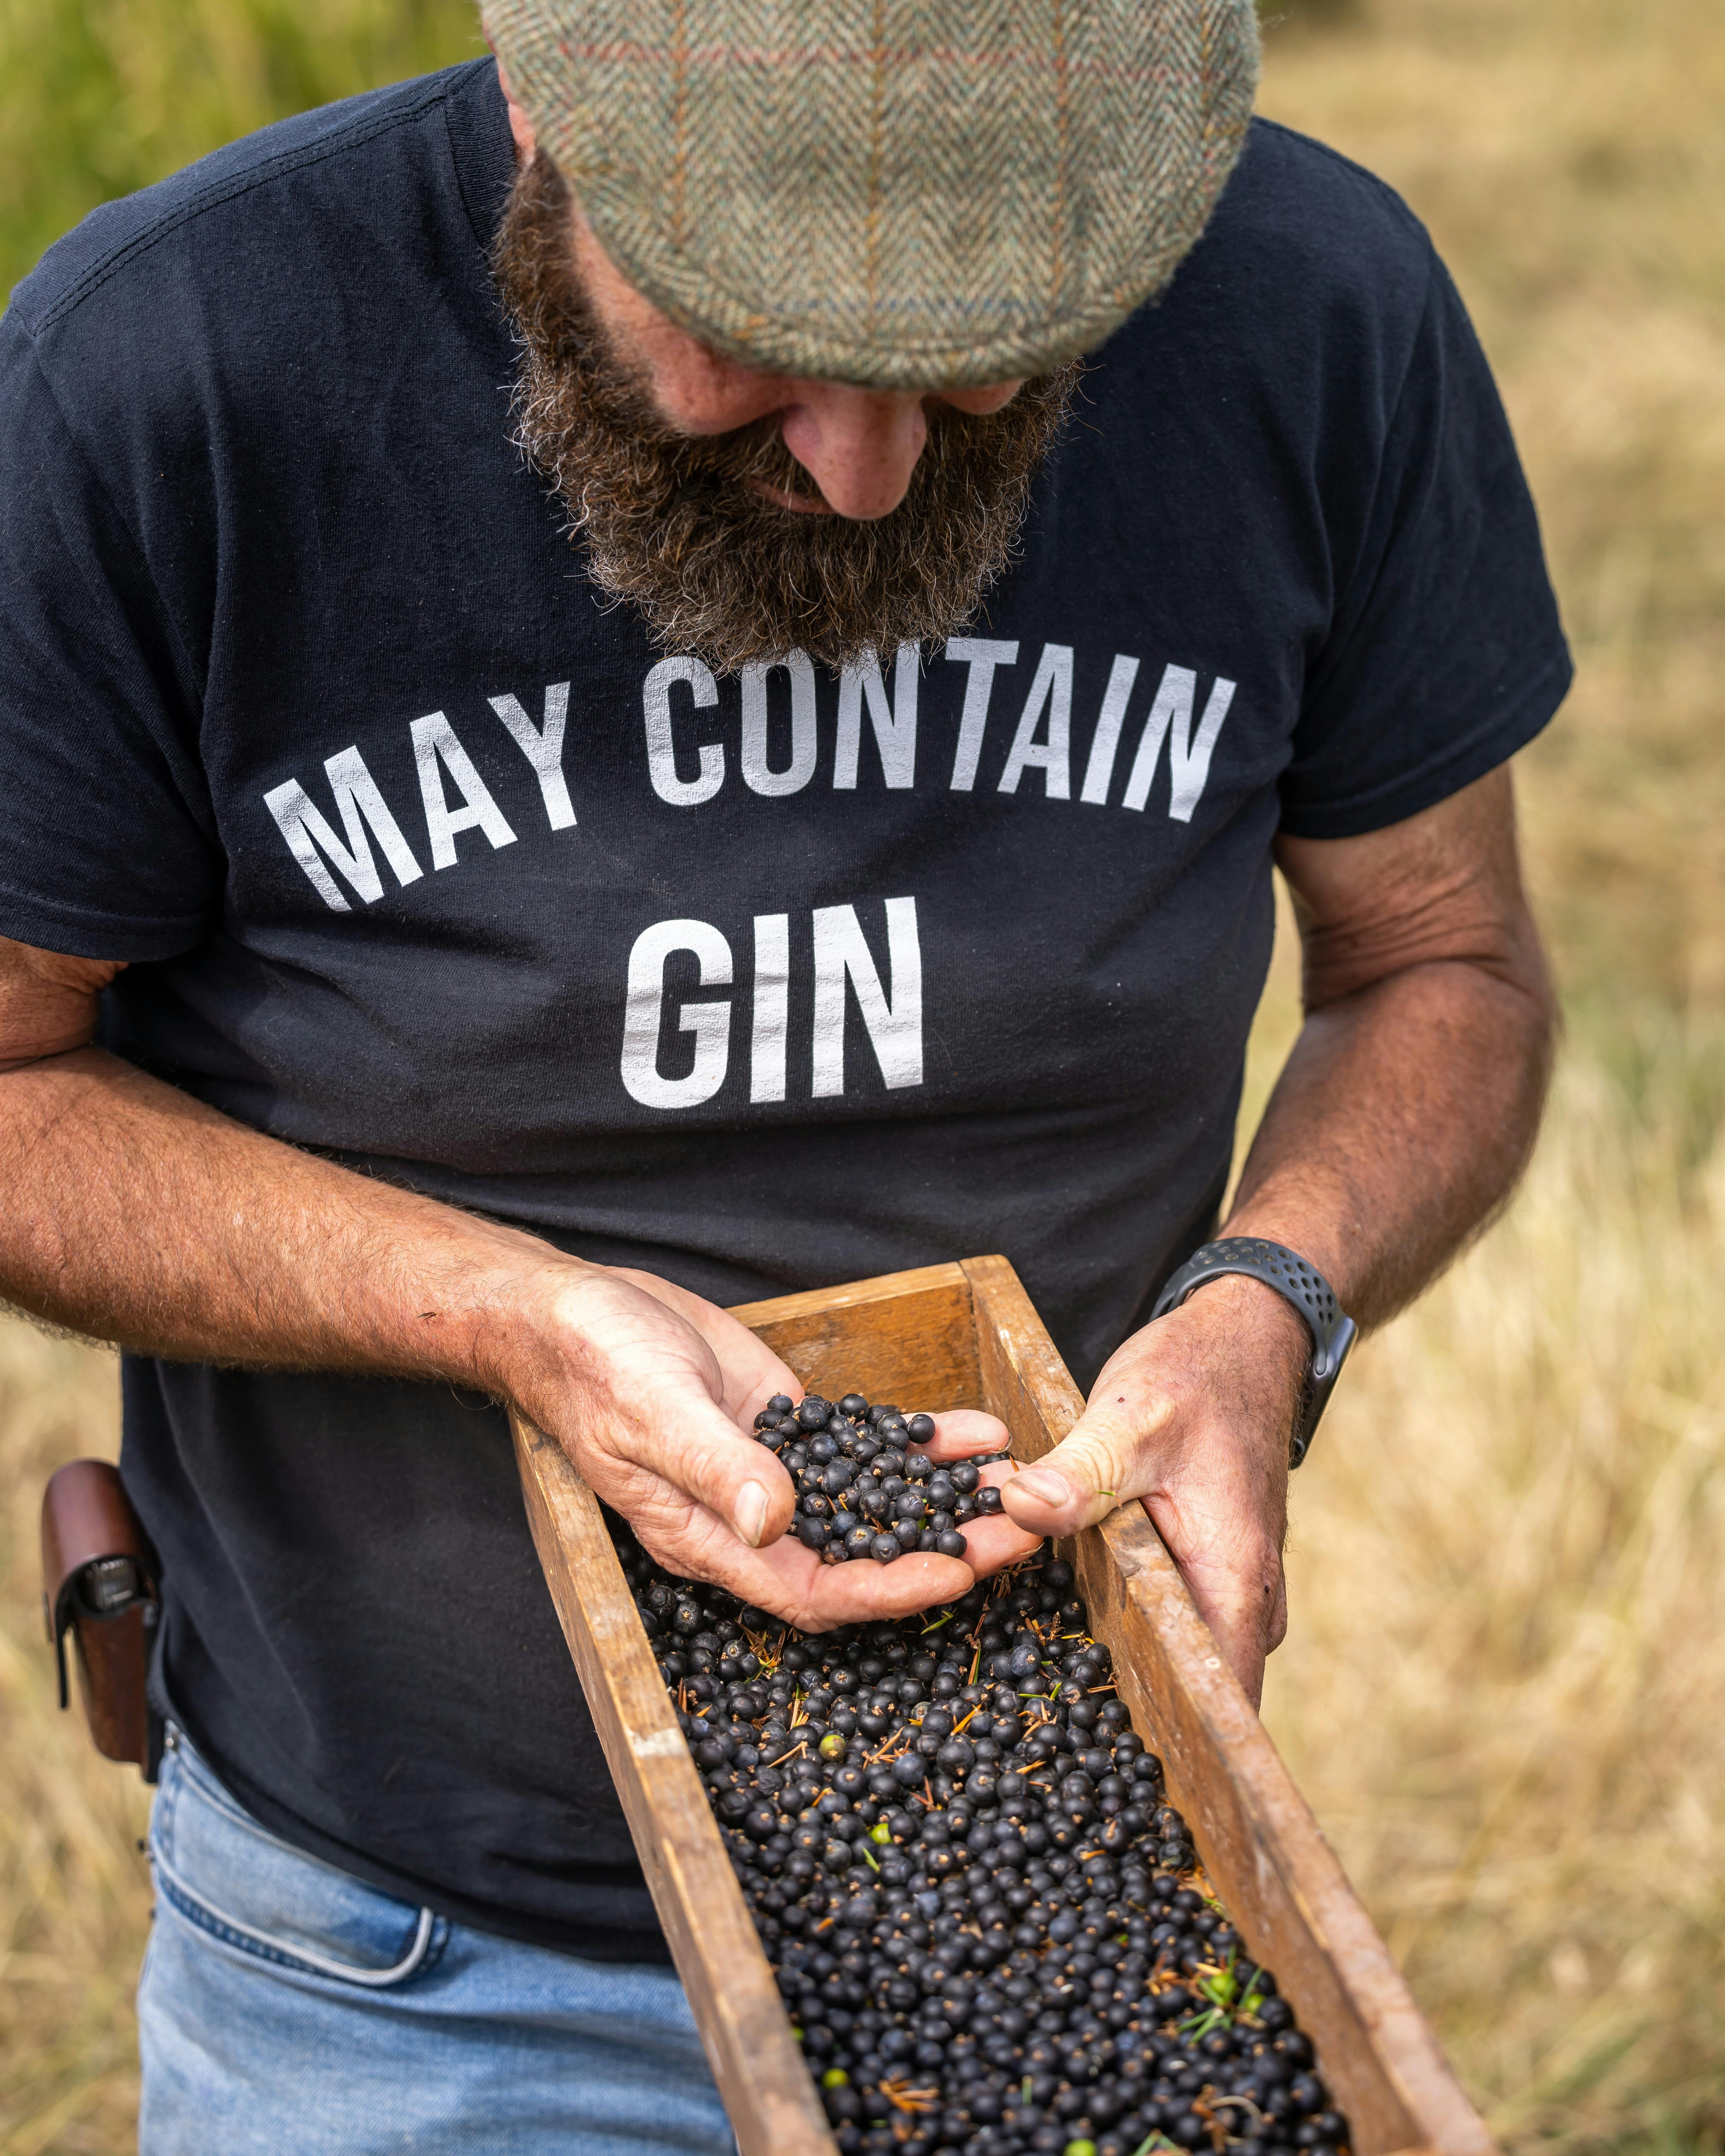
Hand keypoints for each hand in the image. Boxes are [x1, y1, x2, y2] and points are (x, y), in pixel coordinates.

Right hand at [498, 1261, 1040, 1629]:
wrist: (577, 1316)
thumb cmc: (597, 1367)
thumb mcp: (655, 1412)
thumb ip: (717, 1467)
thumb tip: (779, 1518)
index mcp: (712, 1541)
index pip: (816, 1591)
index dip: (890, 1590)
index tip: (958, 1575)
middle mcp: (752, 1520)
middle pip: (863, 1557)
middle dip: (945, 1549)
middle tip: (1023, 1531)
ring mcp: (776, 1475)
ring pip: (877, 1505)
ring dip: (946, 1500)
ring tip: (1018, 1484)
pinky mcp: (789, 1427)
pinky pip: (868, 1449)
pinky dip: (921, 1445)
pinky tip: (975, 1431)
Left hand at [997, 1275, 1308, 1705]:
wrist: (1242, 1341)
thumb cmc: (1196, 1377)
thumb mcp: (1130, 1419)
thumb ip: (1080, 1470)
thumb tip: (1020, 1507)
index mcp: (1234, 1581)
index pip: (1215, 1699)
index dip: (1169, 1744)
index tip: (1107, 1776)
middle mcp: (1243, 1601)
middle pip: (1189, 1690)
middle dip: (1122, 1718)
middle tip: (1039, 1746)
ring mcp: (1227, 1589)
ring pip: (1175, 1657)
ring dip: (1116, 1669)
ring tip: (1034, 1702)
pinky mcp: (1203, 1571)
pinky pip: (1166, 1621)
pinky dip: (1119, 1626)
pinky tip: (1058, 1627)